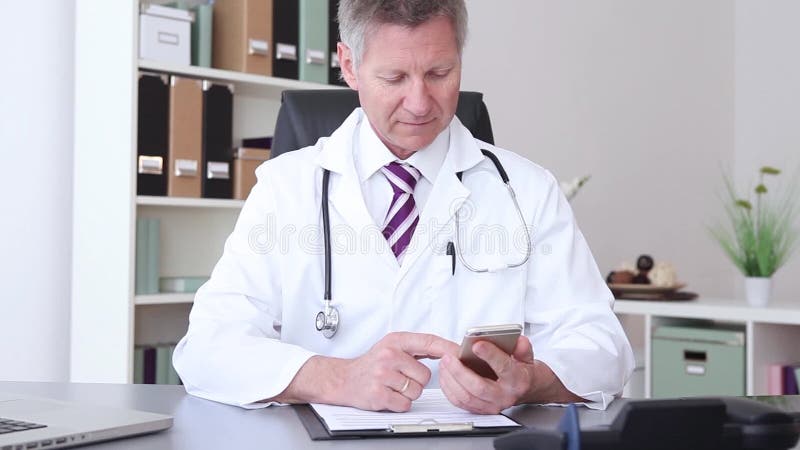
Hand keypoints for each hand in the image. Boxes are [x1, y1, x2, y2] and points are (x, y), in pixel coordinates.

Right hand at [336, 332, 458, 411]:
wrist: (343, 378)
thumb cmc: (371, 364)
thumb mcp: (392, 346)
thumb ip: (417, 347)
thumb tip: (447, 350)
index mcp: (395, 341)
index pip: (428, 342)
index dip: (447, 348)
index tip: (461, 353)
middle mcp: (389, 355)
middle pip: (425, 375)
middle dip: (417, 380)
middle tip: (400, 377)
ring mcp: (383, 374)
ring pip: (416, 391)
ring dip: (408, 393)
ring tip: (392, 385)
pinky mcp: (378, 394)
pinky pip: (405, 404)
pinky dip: (399, 403)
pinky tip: (387, 394)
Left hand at [439, 336, 536, 413]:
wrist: (528, 390)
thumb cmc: (524, 371)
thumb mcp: (528, 356)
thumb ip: (522, 347)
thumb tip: (517, 341)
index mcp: (518, 380)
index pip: (503, 367)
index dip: (490, 355)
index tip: (477, 344)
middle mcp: (505, 396)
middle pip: (478, 387)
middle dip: (460, 371)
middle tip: (449, 356)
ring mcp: (492, 405)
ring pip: (467, 397)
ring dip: (451, 380)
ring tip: (444, 363)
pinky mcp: (482, 410)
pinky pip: (461, 403)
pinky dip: (449, 389)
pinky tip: (445, 375)